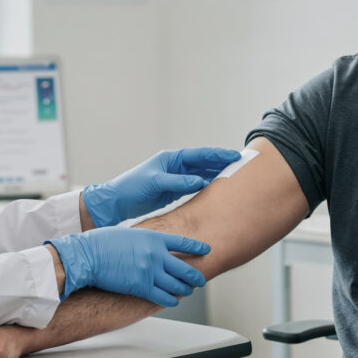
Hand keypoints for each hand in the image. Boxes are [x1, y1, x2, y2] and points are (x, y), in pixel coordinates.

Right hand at [48, 227, 208, 306]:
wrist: (89, 255)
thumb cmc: (103, 242)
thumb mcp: (130, 233)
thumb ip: (147, 240)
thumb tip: (155, 247)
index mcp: (154, 238)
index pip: (183, 243)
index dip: (197, 247)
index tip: (207, 249)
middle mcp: (156, 255)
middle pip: (185, 268)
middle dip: (195, 276)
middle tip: (201, 280)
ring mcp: (150, 272)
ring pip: (177, 286)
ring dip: (185, 290)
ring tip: (188, 292)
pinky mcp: (141, 287)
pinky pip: (163, 297)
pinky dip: (171, 301)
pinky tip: (174, 301)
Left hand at [83, 147, 240, 226]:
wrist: (117, 202)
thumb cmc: (132, 188)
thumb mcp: (155, 183)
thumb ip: (177, 182)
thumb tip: (200, 182)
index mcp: (171, 158)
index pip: (199, 155)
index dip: (217, 155)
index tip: (234, 156)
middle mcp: (175, 166)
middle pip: (203, 163)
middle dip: (221, 162)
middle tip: (240, 164)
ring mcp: (175, 177)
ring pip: (201, 174)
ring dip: (216, 174)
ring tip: (234, 176)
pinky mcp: (173, 190)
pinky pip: (195, 186)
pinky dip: (206, 186)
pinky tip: (217, 189)